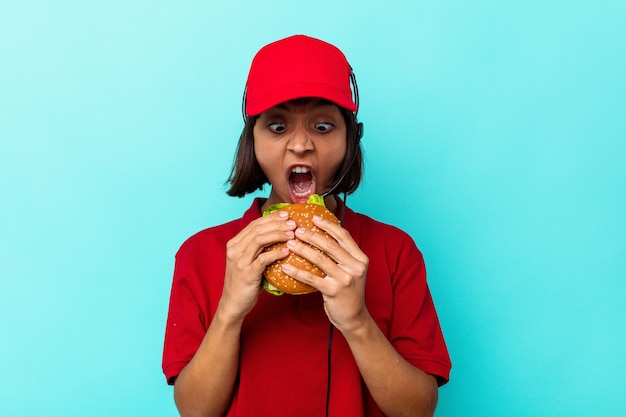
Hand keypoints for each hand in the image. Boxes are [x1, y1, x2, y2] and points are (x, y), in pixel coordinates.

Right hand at [220, 211, 296, 320]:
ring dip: (278, 235)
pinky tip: (287, 251)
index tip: (286, 215)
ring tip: (292, 234)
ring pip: (260, 240)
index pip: (254, 224)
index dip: (270, 218)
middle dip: (277, 224)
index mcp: (234, 244)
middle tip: (293, 223)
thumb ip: (257, 248)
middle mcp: (235, 250)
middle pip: (258, 229)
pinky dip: (276, 253)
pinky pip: (264, 258)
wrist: (233, 304)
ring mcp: (240, 261)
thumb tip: (278, 234)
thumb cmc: (244, 282)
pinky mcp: (247, 273)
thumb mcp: (247, 261)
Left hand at [282, 214, 369, 331]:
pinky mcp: (334, 291)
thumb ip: (343, 255)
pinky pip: (312, 278)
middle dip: (311, 235)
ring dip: (302, 249)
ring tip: (290, 244)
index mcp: (360, 258)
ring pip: (320, 259)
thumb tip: (323, 235)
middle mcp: (355, 267)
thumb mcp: (351, 270)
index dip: (328, 225)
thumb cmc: (348, 291)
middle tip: (296, 230)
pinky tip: (286, 267)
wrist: (354, 317)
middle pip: (330, 245)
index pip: (343, 236)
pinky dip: (297, 272)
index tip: (314, 218)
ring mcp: (345, 279)